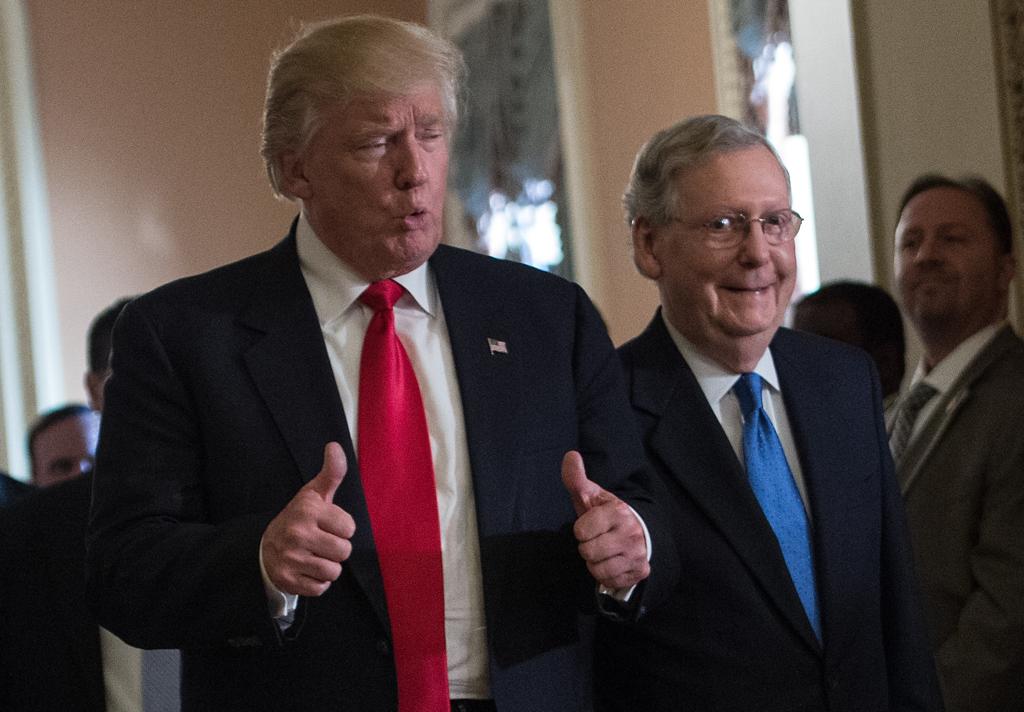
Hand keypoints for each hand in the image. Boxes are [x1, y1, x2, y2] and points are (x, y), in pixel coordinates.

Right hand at [262, 443, 354, 596]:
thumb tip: (335, 446)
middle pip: (344, 552)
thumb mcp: (314, 494)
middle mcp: (297, 534)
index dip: (342, 528)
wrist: (265, 546)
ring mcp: (291, 559)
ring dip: (328, 566)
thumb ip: (331, 472)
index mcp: (307, 511)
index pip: (349, 528)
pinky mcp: (288, 581)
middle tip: (321, 542)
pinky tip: (306, 570)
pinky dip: (317, 582)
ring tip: (314, 556)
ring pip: (334, 571)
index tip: (327, 525)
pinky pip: (320, 588)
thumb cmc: (298, 518)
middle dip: (337, 549)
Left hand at [561, 450, 648, 589]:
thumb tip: (570, 455)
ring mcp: (637, 554)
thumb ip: (577, 479)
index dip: (581, 529)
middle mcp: (631, 533)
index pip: (581, 531)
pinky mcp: (640, 571)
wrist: (639, 533)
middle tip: (598, 539)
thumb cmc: (608, 515)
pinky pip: (609, 580)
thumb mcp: (592, 496)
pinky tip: (613, 562)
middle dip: (588, 547)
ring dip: (595, 563)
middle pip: (588, 552)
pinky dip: (606, 574)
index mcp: (618, 512)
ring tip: (604, 551)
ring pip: (597, 569)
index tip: (591, 525)